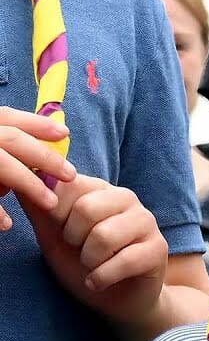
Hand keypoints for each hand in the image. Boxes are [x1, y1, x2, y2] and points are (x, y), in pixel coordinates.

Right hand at [0, 106, 76, 229]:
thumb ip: (1, 148)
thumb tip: (34, 164)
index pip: (5, 116)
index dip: (36, 123)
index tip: (64, 133)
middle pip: (9, 140)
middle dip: (43, 156)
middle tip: (70, 174)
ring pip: (0, 165)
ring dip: (27, 183)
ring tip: (50, 203)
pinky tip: (6, 224)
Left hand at [19, 173, 168, 323]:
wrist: (115, 301)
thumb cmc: (84, 264)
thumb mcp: (53, 237)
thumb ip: (41, 210)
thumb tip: (24, 181)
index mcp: (99, 189)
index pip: (69, 185)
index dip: (56, 215)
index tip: (62, 232)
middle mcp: (126, 198)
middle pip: (86, 209)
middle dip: (73, 240)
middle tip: (80, 251)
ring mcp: (146, 222)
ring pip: (105, 236)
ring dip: (89, 261)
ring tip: (92, 266)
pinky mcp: (158, 248)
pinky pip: (124, 261)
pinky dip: (102, 278)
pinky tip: (98, 281)